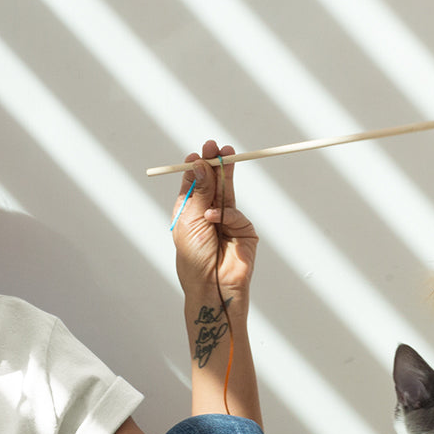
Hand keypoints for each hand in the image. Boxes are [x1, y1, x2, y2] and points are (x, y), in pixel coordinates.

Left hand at [172, 141, 257, 304]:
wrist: (211, 287)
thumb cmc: (194, 260)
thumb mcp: (190, 220)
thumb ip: (198, 191)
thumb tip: (199, 163)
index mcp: (189, 213)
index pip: (195, 183)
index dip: (197, 167)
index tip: (198, 153)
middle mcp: (208, 215)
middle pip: (213, 183)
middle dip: (214, 164)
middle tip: (216, 146)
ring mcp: (228, 223)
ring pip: (228, 192)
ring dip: (225, 175)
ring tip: (224, 156)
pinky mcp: (244, 232)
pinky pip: (236, 214)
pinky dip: (225, 213)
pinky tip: (214, 218)